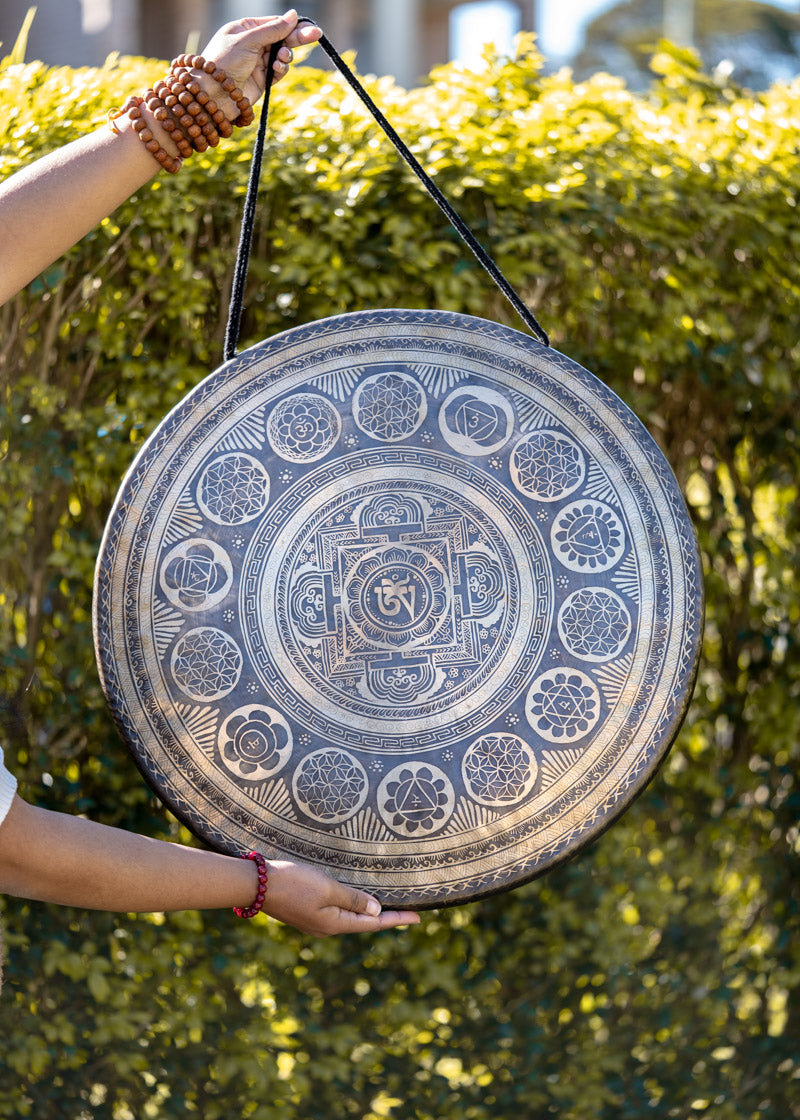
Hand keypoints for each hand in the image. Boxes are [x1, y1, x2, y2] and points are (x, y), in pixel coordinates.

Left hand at [199, 9, 321, 109]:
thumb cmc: (224, 62)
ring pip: (281, 55)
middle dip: (297, 37)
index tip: (305, 26)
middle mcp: (252, 44)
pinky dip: (281, 69)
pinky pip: (278, 71)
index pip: (273, 23)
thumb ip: (273, 29)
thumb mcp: (249, 40)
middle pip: (281, 38)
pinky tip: (277, 68)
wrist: (213, 94)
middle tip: (316, 35)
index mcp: (245, 29)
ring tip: (282, 59)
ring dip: (286, 56)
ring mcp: (257, 62)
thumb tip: (293, 15)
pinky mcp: (262, 80)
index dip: (290, 24)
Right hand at [264, 859, 419, 936]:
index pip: (373, 923)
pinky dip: (351, 906)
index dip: (396, 919)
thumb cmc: (294, 883)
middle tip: (406, 911)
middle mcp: (326, 927)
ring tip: (385, 906)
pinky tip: (354, 900)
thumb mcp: (328, 888)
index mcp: (334, 924)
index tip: (418, 918)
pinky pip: (336, 911)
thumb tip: (376, 912)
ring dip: (367, 912)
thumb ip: (354, 900)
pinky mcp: (305, 912)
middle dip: (384, 917)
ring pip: (348, 917)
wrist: (257, 884)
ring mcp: (314, 922)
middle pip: (362, 923)